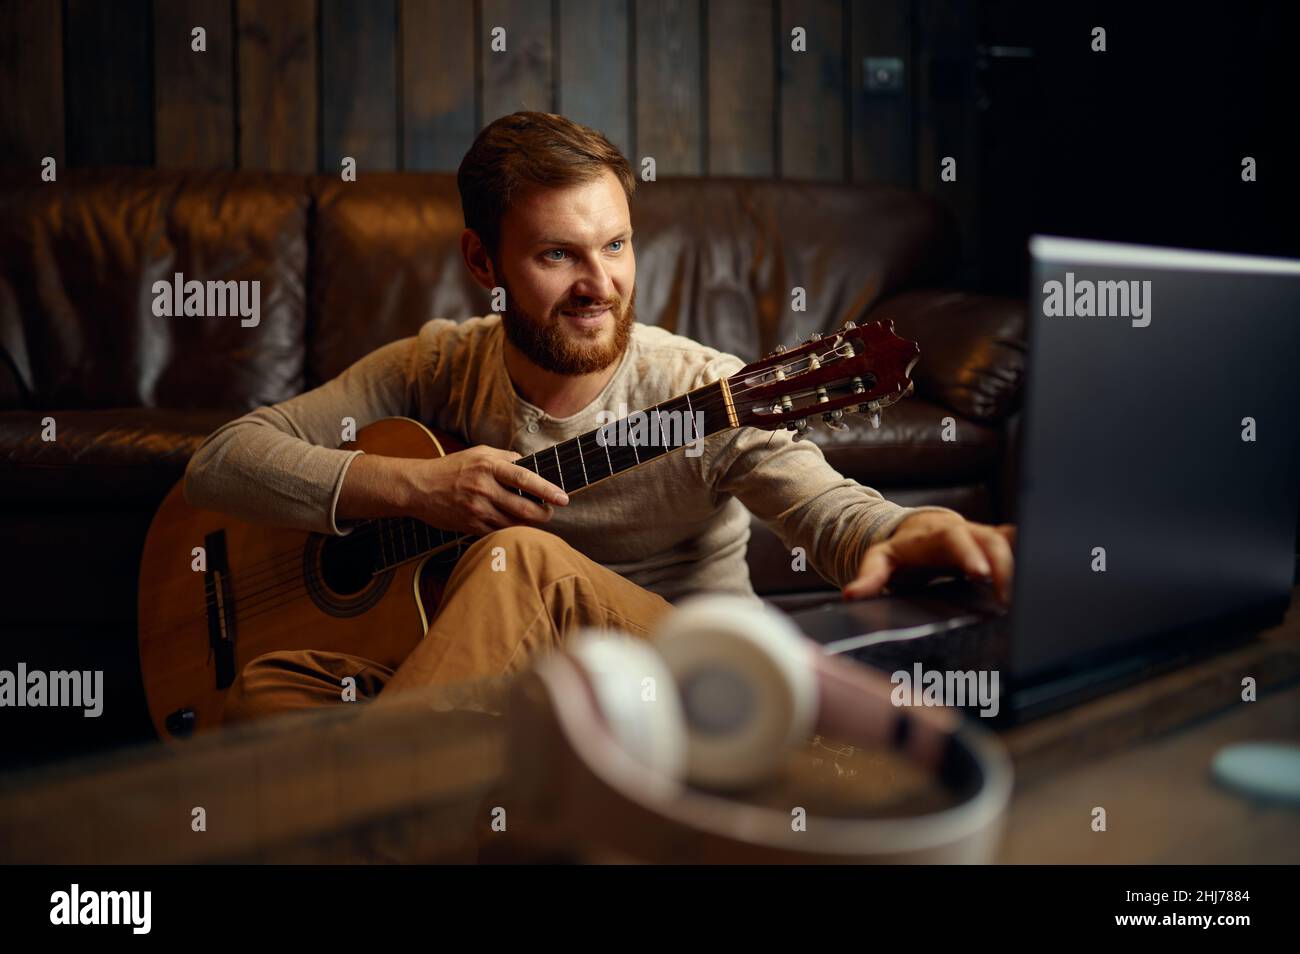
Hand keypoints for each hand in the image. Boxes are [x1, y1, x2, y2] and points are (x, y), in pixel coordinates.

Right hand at [406, 445, 568, 535]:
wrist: (418, 488)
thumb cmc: (452, 468)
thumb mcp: (478, 453)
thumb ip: (506, 457)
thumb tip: (530, 463)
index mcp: (488, 466)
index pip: (525, 478)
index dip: (547, 490)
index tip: (564, 498)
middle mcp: (483, 488)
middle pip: (524, 508)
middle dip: (544, 514)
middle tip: (550, 511)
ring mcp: (477, 509)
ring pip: (514, 523)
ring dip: (529, 523)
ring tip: (534, 517)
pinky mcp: (471, 526)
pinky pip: (499, 532)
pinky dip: (511, 530)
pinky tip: (514, 524)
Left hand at [842, 512, 1016, 604]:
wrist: (918, 533)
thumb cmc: (901, 550)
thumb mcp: (879, 560)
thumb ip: (869, 577)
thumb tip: (851, 595)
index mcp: (937, 536)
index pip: (955, 539)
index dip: (969, 554)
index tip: (981, 573)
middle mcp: (965, 531)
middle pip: (990, 538)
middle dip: (1003, 563)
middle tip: (1007, 596)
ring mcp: (983, 536)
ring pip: (1009, 541)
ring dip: (1021, 563)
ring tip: (1030, 594)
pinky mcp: (996, 545)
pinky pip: (1018, 544)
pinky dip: (1032, 554)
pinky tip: (1044, 575)